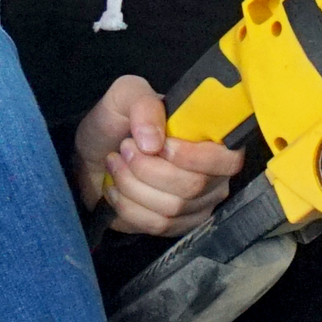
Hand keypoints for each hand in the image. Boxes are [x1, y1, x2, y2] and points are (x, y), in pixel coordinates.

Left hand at [72, 74, 244, 236]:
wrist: (93, 154)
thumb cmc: (117, 121)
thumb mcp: (127, 96)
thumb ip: (144, 106)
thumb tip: (154, 142)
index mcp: (213, 138)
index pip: (228, 158)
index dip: (194, 157)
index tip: (160, 146)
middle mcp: (215, 174)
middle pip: (193, 186)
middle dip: (148, 169)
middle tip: (124, 148)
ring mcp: (198, 203)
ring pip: (172, 208)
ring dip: (132, 185)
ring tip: (116, 164)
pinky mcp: (177, 225)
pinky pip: (157, 225)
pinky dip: (128, 206)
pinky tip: (116, 188)